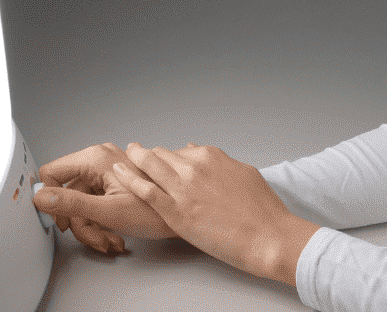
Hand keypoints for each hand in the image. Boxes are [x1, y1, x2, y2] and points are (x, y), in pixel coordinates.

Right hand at [32, 142, 179, 254]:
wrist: (187, 215)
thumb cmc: (157, 212)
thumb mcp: (108, 211)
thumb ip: (72, 203)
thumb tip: (42, 197)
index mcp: (95, 158)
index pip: (52, 172)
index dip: (52, 199)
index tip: (59, 221)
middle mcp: (101, 160)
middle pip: (69, 193)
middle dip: (79, 222)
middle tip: (93, 238)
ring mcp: (109, 171)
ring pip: (83, 202)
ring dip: (93, 227)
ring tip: (110, 240)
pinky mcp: (117, 183)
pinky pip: (97, 203)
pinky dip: (102, 223)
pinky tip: (116, 236)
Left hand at [112, 141, 320, 283]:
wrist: (268, 235)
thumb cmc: (262, 210)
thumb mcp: (243, 173)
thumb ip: (219, 162)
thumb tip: (199, 152)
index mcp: (211, 156)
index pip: (179, 151)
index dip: (168, 158)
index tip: (161, 162)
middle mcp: (194, 166)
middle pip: (160, 155)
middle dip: (148, 156)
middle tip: (136, 156)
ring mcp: (183, 188)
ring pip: (149, 165)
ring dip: (133, 159)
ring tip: (122, 158)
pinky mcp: (175, 211)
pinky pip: (144, 189)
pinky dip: (128, 178)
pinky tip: (118, 172)